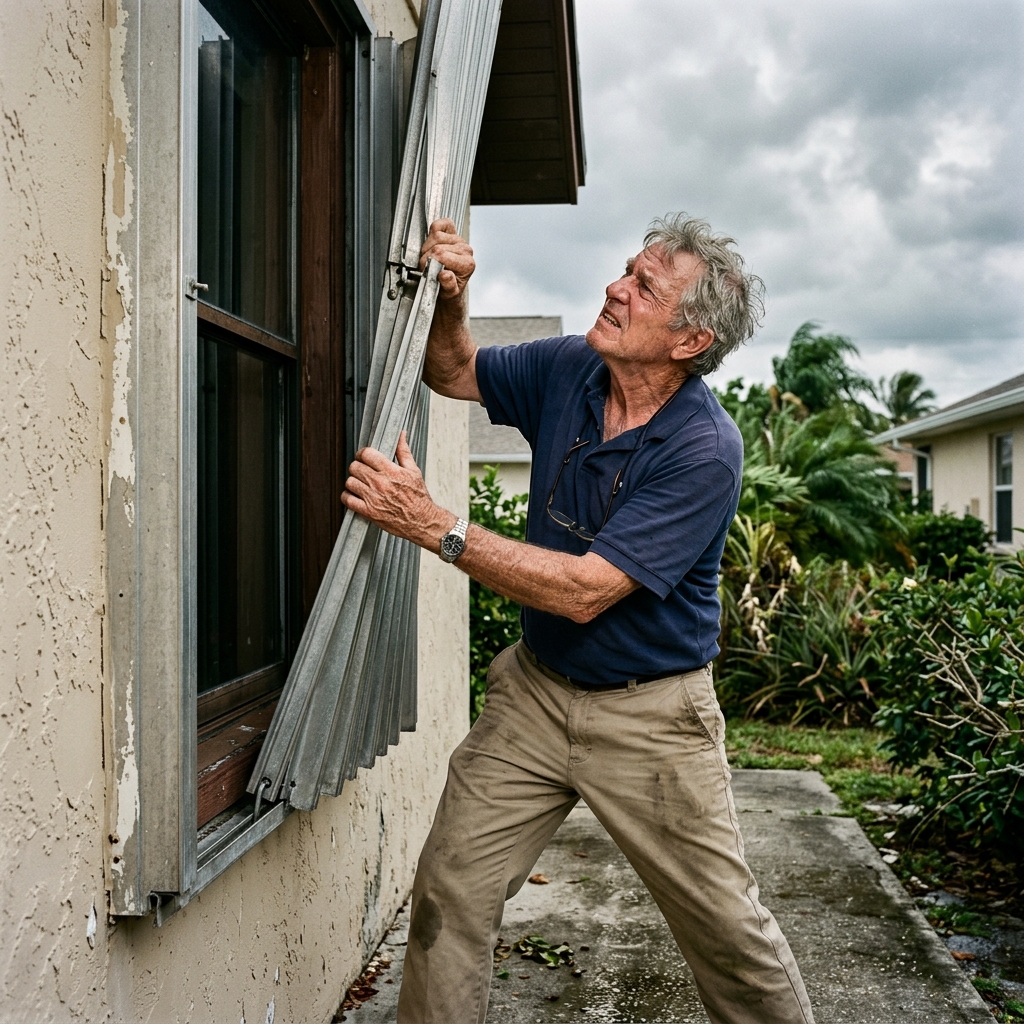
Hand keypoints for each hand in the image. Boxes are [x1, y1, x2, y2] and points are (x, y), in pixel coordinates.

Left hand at [342, 431, 452, 547]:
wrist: (422, 521)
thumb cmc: (419, 497)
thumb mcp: (414, 471)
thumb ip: (404, 451)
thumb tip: (401, 434)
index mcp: (391, 471)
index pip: (366, 454)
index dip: (363, 453)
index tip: (364, 457)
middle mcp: (380, 483)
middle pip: (355, 467)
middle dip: (358, 466)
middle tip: (362, 470)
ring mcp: (373, 498)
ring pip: (350, 482)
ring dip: (353, 481)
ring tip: (360, 483)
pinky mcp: (369, 512)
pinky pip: (348, 500)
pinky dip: (348, 496)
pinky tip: (355, 495)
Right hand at [420, 218, 474, 300]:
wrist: (448, 287)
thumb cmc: (448, 289)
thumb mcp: (449, 293)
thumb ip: (448, 285)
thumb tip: (445, 275)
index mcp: (467, 264)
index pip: (442, 255)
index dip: (429, 263)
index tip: (426, 271)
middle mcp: (466, 250)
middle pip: (438, 246)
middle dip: (427, 257)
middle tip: (426, 267)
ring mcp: (459, 240)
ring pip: (437, 235)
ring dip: (427, 247)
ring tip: (429, 258)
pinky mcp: (453, 232)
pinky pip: (441, 224)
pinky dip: (433, 231)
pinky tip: (432, 243)